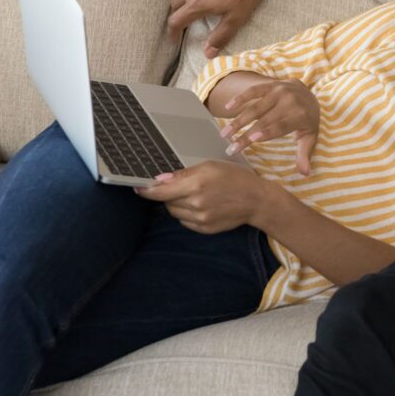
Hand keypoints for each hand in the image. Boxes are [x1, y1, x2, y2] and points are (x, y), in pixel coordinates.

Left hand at [134, 160, 279, 233]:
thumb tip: (160, 180)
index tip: (138, 187)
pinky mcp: (204, 229)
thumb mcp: (211, 166)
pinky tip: (201, 205)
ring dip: (177, 204)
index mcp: (197, 184)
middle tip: (180, 186)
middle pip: (166, 202)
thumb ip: (183, 173)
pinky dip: (187, 213)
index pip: (161, 191)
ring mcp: (201, 218)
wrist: (256, 200)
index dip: (146, 190)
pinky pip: (185, 221)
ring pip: (174, 212)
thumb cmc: (235, 178)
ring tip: (194, 195)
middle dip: (168, 194)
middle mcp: (196, 203)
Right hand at [166, 0, 269, 56]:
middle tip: (184, 21)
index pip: (175, 21)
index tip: (174, 39)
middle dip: (176, 15)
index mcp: (196, 4)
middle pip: (173, 4)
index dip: (173, 33)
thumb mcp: (236, 17)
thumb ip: (221, 36)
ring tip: (186, 3)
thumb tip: (207, 53)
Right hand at [220, 79, 319, 174]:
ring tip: (224, 134)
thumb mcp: (309, 136)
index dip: (267, 132)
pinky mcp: (270, 85)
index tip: (252, 139)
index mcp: (300, 115)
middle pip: (264, 120)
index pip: (281, 125)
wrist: (309, 93)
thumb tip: (305, 173)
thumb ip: (305, 153)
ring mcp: (279, 91)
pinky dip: (240, 98)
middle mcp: (289, 101)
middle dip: (245, 134)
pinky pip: (253, 91)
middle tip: (231, 147)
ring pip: (255, 107)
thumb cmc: (307, 119)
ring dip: (238, 121)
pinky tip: (228, 108)